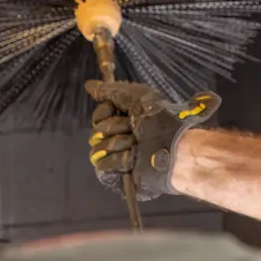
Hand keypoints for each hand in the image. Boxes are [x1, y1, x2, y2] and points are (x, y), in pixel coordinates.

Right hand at [84, 80, 219, 201]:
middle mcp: (118, 139)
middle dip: (115, 128)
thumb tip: (88, 85)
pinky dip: (118, 160)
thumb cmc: (159, 121)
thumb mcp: (136, 97)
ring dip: (119, 144)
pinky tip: (131, 160)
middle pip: (96, 132)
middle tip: (134, 130)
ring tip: (136, 146)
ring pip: (98, 149)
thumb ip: (110, 91)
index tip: (117, 111)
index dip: (104, 112)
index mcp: (123, 121)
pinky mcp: (116, 176)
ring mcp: (116, 158)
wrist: (172, 148)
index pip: (97, 117)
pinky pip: (102, 166)